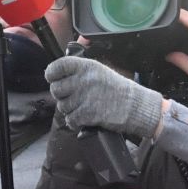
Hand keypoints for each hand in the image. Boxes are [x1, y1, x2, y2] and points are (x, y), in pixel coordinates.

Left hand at [46, 57, 164, 139]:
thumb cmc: (118, 89)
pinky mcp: (88, 114)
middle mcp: (84, 80)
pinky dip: (74, 122)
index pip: (58, 66)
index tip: (52, 78)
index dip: (51, 73)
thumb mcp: (100, 71)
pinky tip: (82, 120)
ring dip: (69, 110)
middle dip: (61, 95)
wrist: (135, 106)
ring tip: (81, 108)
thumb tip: (58, 73)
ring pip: (62, 106)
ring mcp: (85, 97)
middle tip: (71, 98)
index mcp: (86, 66)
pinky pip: (70, 120)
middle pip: (56, 89)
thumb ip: (80, 71)